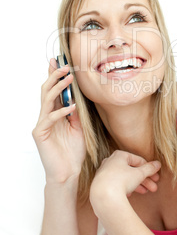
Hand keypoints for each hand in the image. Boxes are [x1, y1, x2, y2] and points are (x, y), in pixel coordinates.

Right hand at [32, 58, 85, 183]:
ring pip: (46, 100)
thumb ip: (76, 113)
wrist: (69, 172)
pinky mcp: (40, 133)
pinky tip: (72, 107)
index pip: (54, 91)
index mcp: (55, 113)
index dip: (55, 76)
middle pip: (47, 91)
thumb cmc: (73, 151)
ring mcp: (42, 124)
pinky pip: (50, 118)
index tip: (60, 62)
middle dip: (55, 76)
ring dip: (58, 88)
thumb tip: (77, 97)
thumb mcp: (79, 127)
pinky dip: (61, 111)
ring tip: (69, 78)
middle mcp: (46, 116)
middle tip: (65, 66)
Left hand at [89, 150, 160, 213]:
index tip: (156, 177)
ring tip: (145, 192)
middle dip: (144, 179)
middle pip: (131, 170)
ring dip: (136, 185)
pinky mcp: (100, 184)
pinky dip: (124, 188)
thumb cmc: (121, 181)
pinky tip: (130, 195)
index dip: (149, 169)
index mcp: (119, 155)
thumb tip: (158, 164)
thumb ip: (149, 168)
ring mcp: (104, 173)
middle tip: (153, 188)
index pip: (138, 160)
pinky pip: (115, 184)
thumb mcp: (139, 174)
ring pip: (124, 178)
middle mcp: (110, 162)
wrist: (103, 197)